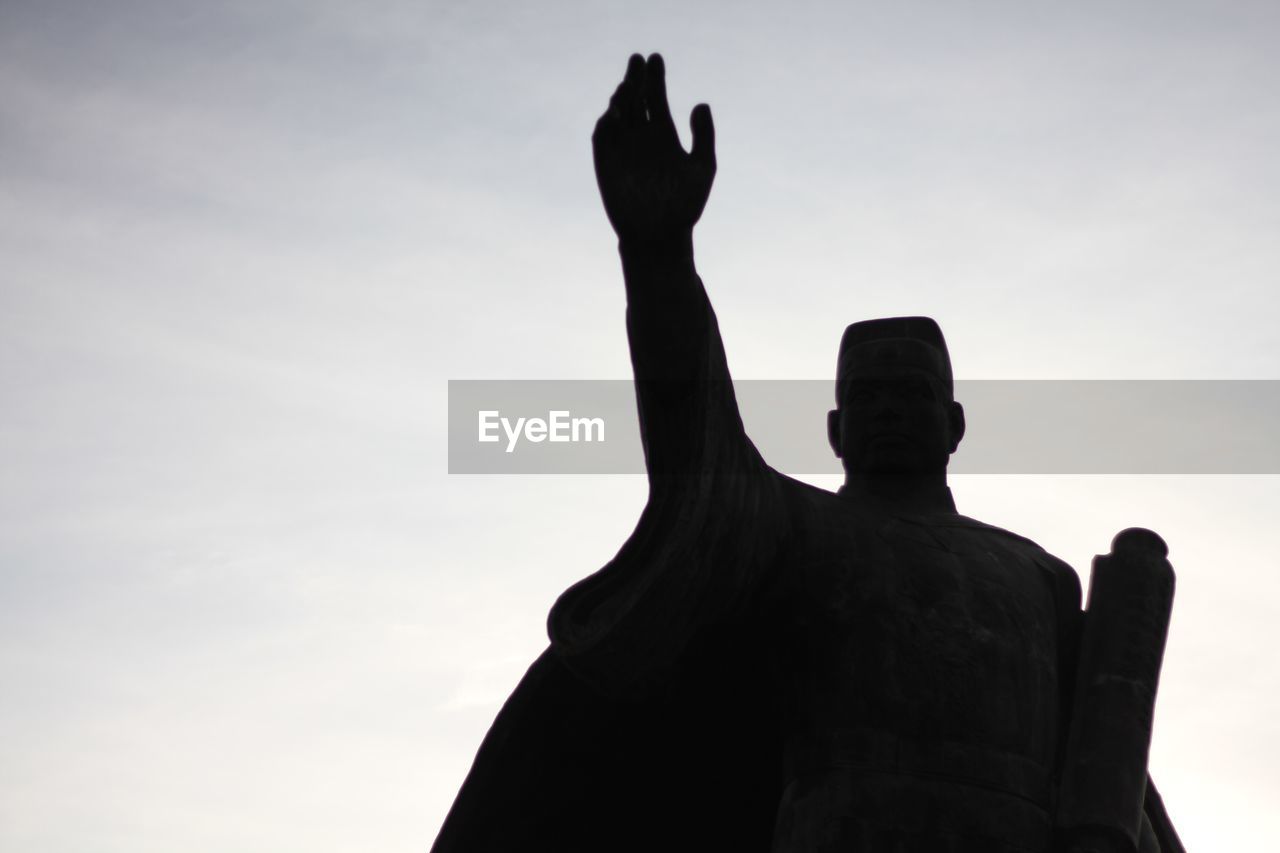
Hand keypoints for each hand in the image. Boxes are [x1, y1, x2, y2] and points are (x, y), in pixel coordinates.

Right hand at [592, 53, 715, 246]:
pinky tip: (616, 111)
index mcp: (663, 135)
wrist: (660, 235)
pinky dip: (607, 122)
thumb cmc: (685, 205)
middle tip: (638, 59)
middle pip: (634, 98)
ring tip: (630, 85)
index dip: (655, 77)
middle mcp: (641, 138)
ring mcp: (622, 149)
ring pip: (618, 113)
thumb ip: (703, 135)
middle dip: (635, 77)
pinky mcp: (605, 163)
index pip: (655, 98)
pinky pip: (602, 136)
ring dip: (622, 97)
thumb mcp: (703, 167)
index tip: (655, 58)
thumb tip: (700, 104)